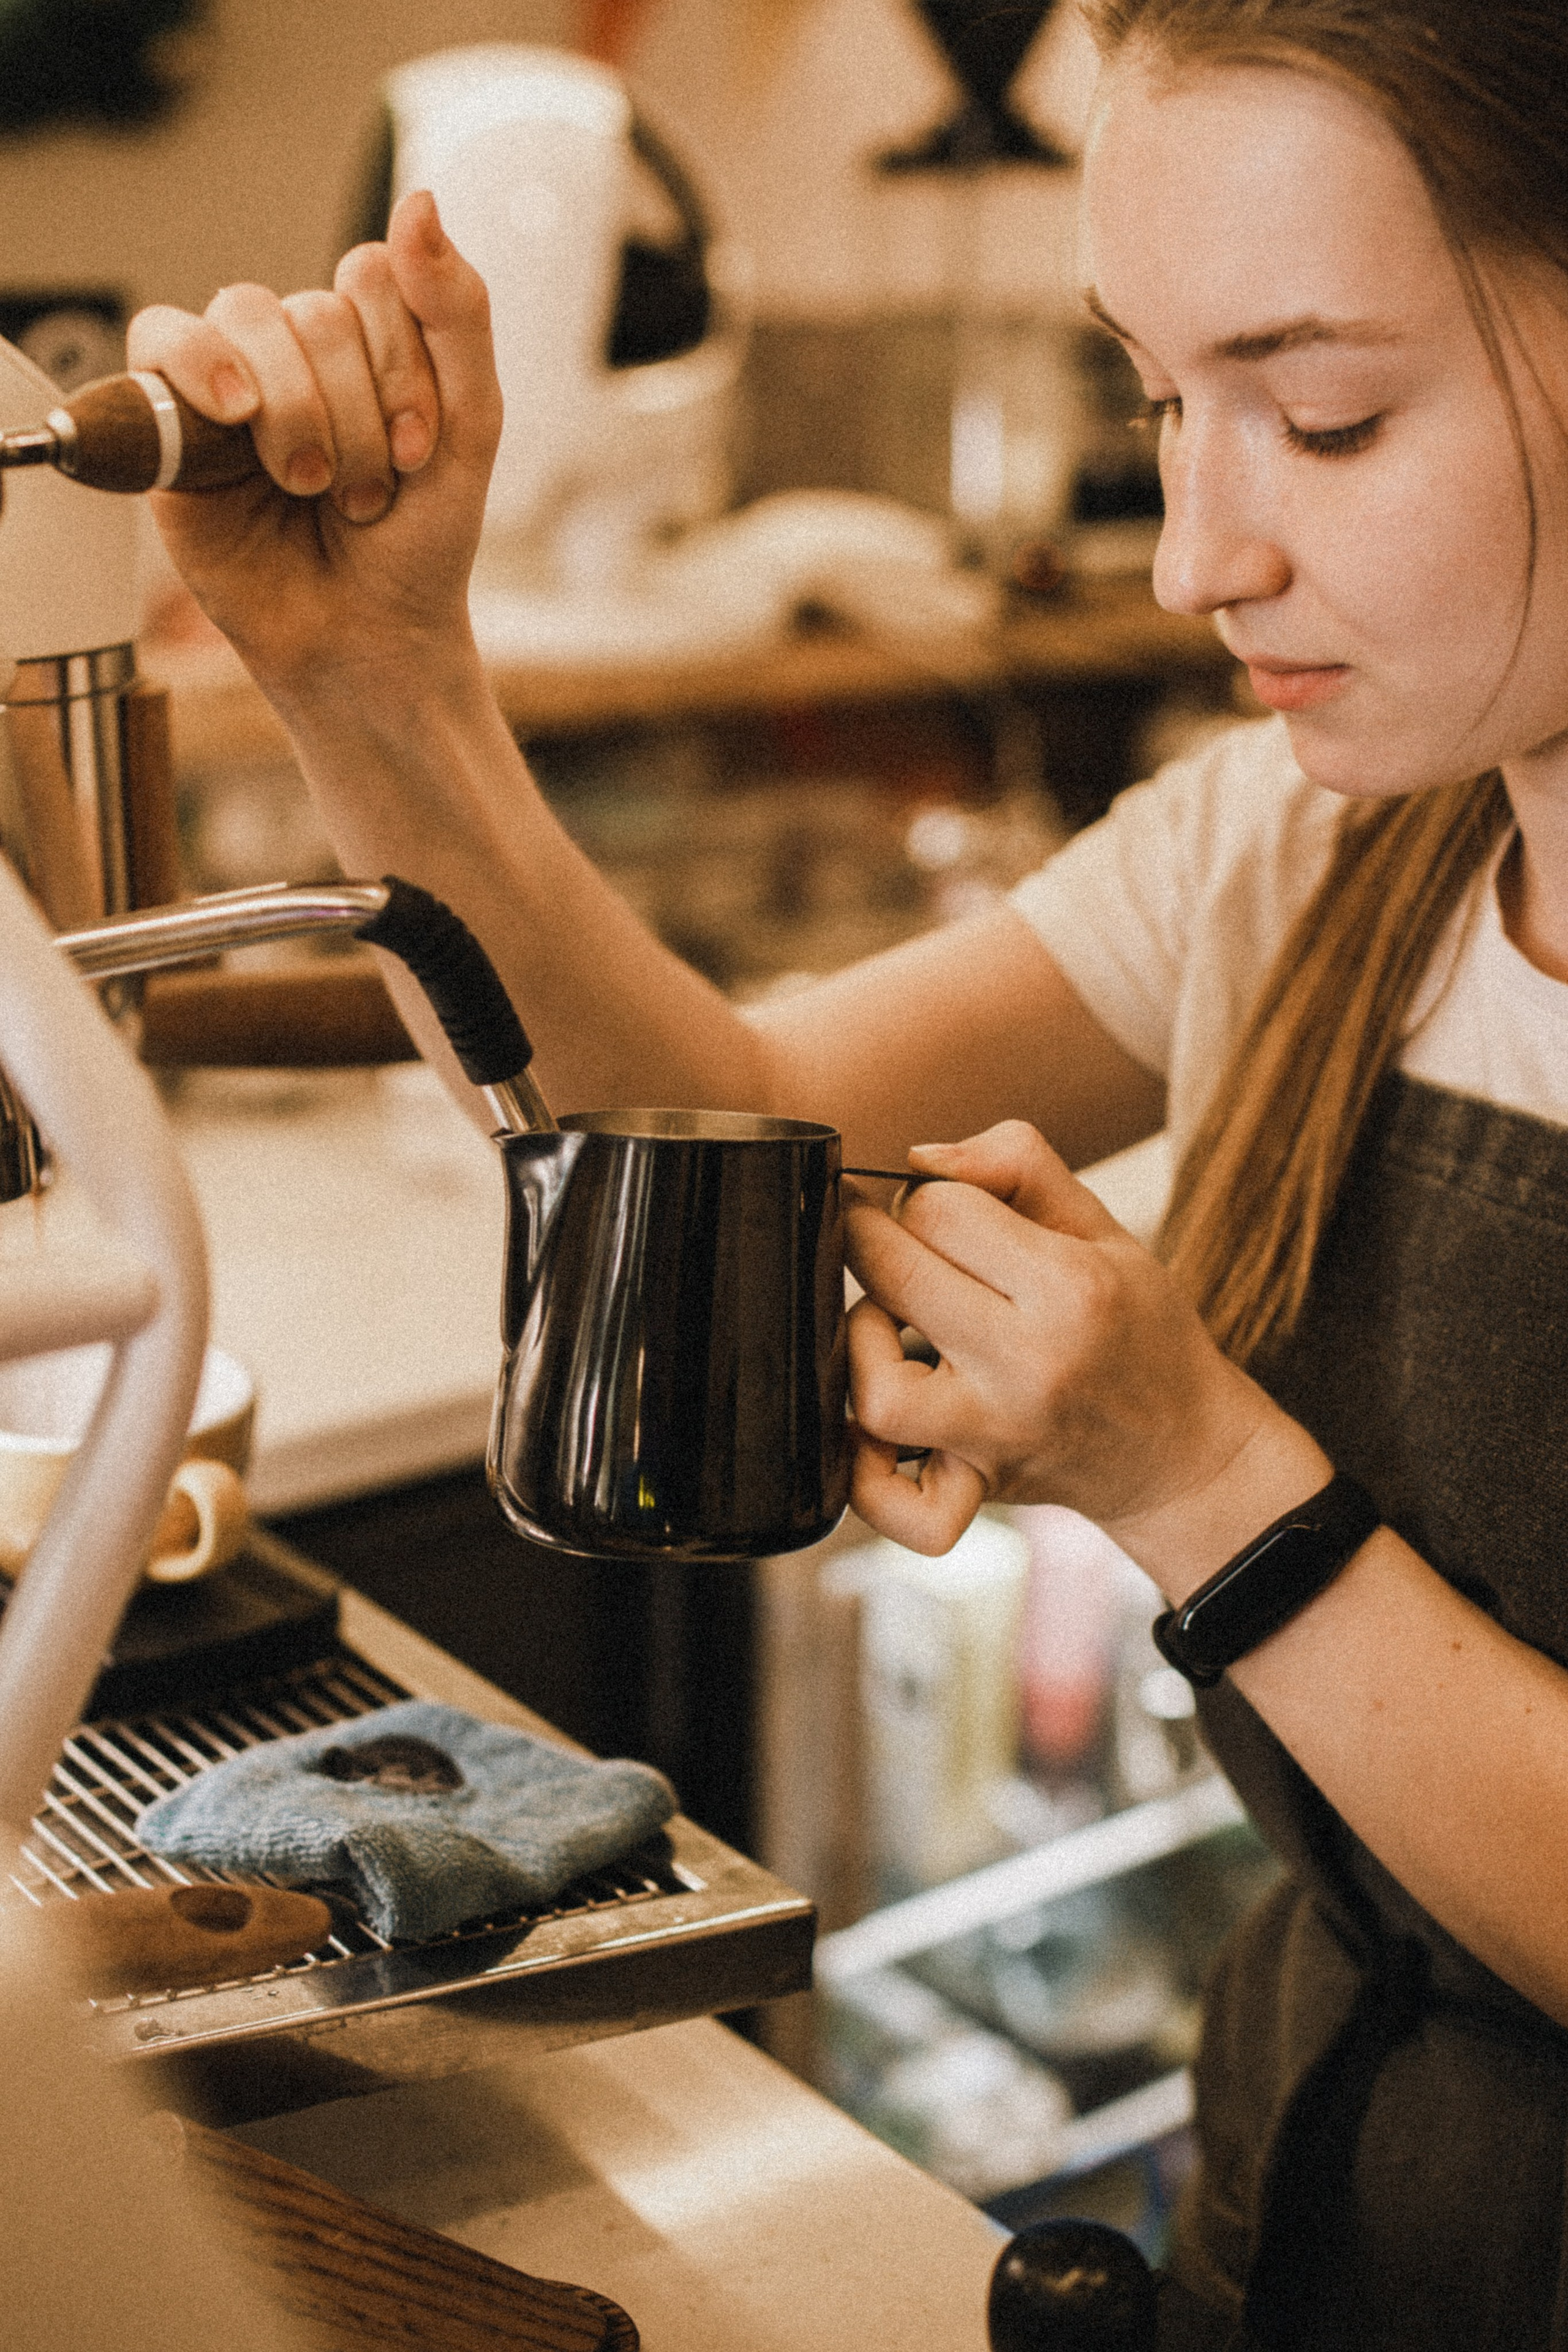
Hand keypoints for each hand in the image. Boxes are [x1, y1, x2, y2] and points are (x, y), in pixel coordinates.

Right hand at [127, 191, 501, 700]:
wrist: (367, 636)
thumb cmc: (417, 543)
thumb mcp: (470, 425)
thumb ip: (457, 311)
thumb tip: (417, 202)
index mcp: (367, 336)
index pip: (374, 277)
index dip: (402, 365)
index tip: (419, 450)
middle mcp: (298, 348)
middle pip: (318, 309)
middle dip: (358, 413)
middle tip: (368, 493)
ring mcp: (233, 378)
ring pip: (252, 319)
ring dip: (301, 415)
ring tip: (313, 487)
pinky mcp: (175, 419)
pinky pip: (164, 338)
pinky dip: (204, 367)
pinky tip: (239, 418)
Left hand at [845, 1120, 1316, 1567]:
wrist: (1184, 1452)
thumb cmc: (1137, 1327)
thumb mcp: (1103, 1226)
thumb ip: (1016, 1164)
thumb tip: (918, 1159)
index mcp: (1071, 1287)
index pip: (940, 1211)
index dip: (925, 1196)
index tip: (940, 1212)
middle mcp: (1031, 1365)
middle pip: (896, 1278)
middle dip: (874, 1241)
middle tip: (890, 1244)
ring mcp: (997, 1437)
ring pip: (877, 1394)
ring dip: (860, 1343)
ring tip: (890, 1326)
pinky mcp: (976, 1489)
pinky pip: (893, 1507)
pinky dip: (864, 1476)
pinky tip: (873, 1425)